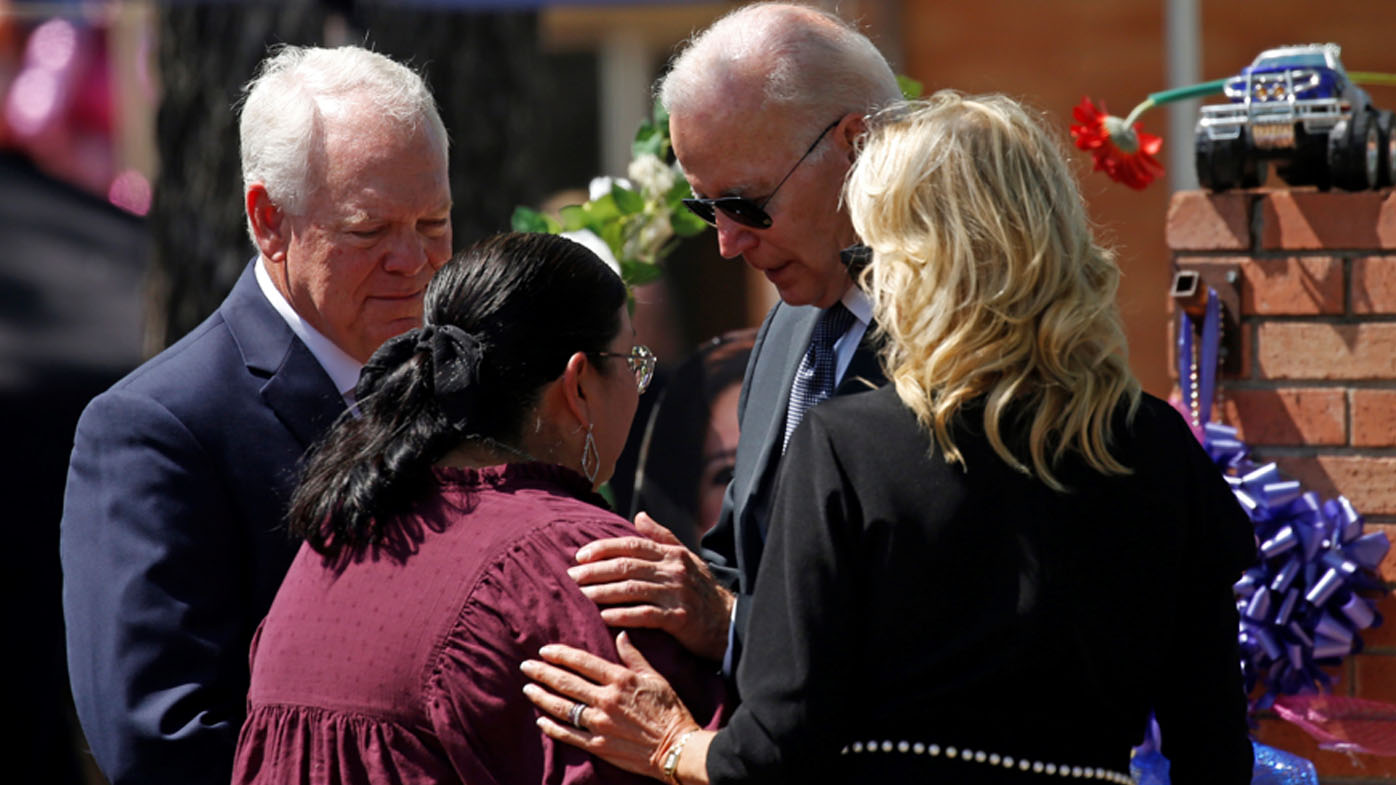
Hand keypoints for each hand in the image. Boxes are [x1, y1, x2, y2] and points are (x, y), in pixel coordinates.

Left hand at [521, 631, 703, 778]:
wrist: (676, 747)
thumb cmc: (670, 710)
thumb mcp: (655, 677)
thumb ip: (633, 656)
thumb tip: (620, 634)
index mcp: (620, 679)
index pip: (582, 662)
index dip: (560, 654)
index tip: (545, 650)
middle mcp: (606, 700)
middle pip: (566, 682)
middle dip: (542, 672)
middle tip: (525, 666)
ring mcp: (600, 724)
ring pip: (562, 707)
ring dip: (541, 697)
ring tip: (527, 688)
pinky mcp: (598, 745)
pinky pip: (568, 734)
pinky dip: (551, 727)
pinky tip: (540, 720)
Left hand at [569, 513, 733, 660]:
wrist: (728, 621)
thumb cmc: (702, 589)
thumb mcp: (686, 557)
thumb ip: (662, 536)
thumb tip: (639, 516)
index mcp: (672, 554)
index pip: (631, 545)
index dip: (603, 548)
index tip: (580, 556)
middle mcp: (673, 570)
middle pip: (626, 566)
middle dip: (595, 571)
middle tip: (571, 577)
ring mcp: (677, 594)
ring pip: (631, 589)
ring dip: (602, 592)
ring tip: (581, 596)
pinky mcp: (679, 618)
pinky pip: (645, 615)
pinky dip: (623, 615)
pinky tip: (604, 617)